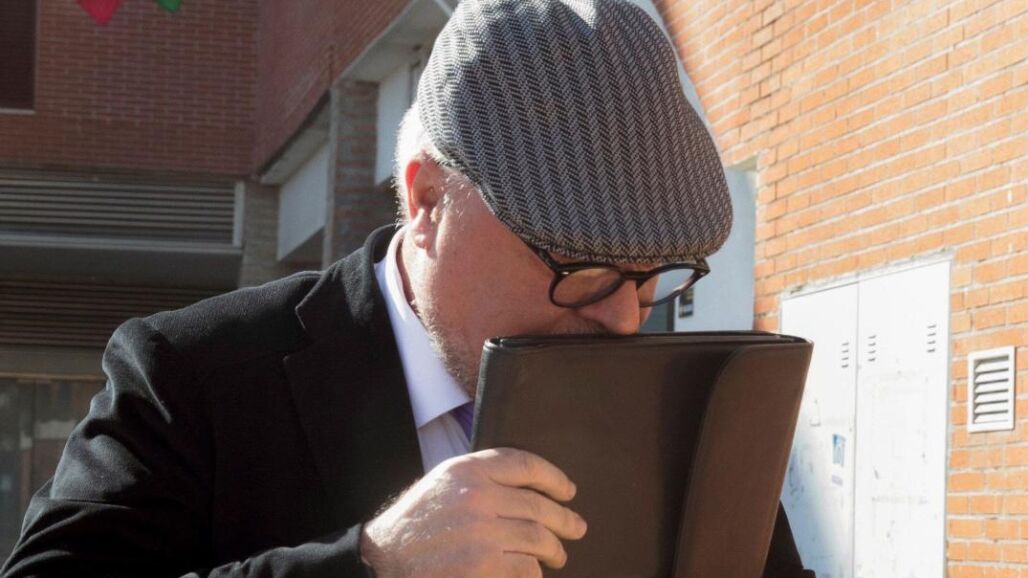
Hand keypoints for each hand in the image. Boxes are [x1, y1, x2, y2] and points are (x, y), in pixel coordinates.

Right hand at [360, 447, 587, 577]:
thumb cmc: (414, 525)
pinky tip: (534, 573)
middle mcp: (477, 496)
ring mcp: (481, 532)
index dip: (553, 478)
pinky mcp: (483, 565)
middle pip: (537, 506)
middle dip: (563, 520)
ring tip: (559, 556)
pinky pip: (526, 568)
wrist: (383, 560)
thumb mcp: (443, 484)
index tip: (568, 491)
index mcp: (467, 470)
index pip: (524, 465)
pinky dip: (534, 572)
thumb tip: (527, 490)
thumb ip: (479, 478)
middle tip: (576, 528)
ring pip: (537, 538)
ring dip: (554, 550)